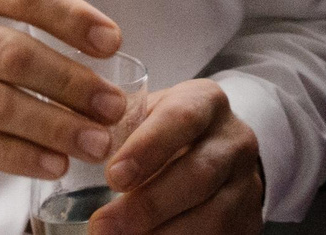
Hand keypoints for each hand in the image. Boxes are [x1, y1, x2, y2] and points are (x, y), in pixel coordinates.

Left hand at [93, 79, 262, 233]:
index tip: (112, 177)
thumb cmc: (170, 130)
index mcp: (206, 102)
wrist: (221, 150)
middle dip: (147, 205)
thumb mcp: (150, 113)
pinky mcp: (249, 219)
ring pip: (212, 216)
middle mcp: (234, 140)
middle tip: (103, 225)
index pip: (182, 119)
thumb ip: (120, 124)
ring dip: (162, 234)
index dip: (147, 148)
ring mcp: (247, 183)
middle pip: (198, 175)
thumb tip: (76, 143)